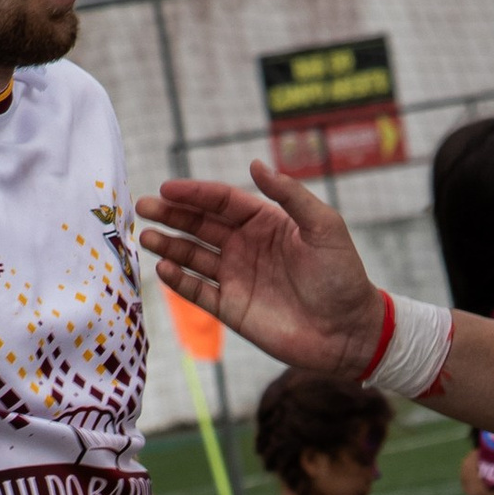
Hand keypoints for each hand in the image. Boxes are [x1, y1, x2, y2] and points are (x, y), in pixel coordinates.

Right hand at [135, 162, 385, 373]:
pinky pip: (198, 292)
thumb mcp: (324, 226)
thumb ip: (290, 195)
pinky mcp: (232, 309)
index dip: (194, 193)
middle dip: (171, 214)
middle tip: (143, 206)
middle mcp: (245, 246)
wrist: (350, 330)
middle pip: (200, 225)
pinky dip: (179, 281)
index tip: (167, 188)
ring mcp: (236, 277)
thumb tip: (255, 164)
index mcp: (265, 222)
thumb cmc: (342, 275)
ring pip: (193, 256)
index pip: (221, 201)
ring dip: (169, 245)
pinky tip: (163, 270)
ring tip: (146, 236)